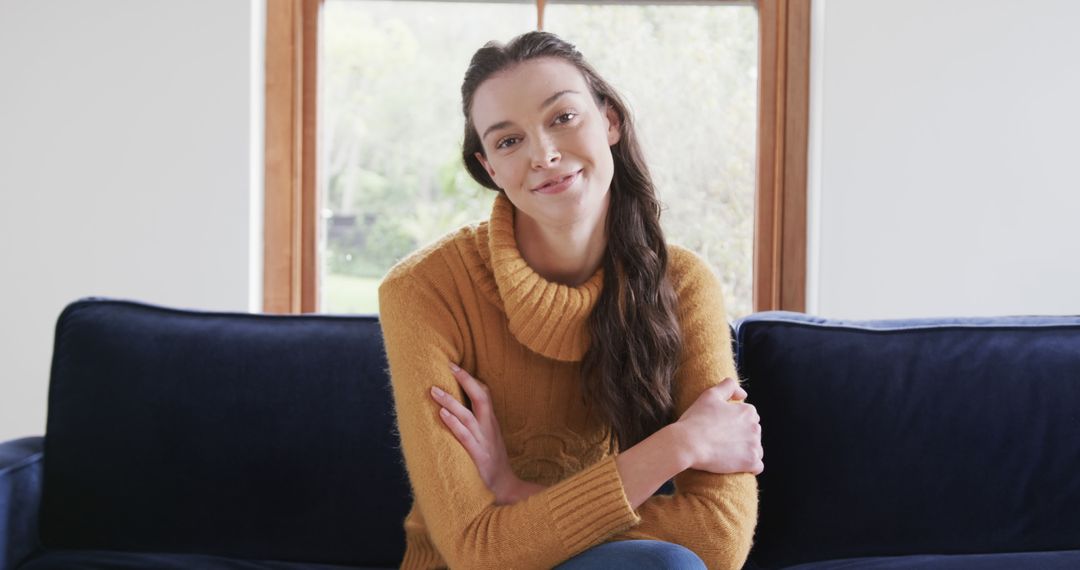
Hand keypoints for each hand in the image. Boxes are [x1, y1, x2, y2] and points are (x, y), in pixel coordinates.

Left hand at [431, 362, 522, 504]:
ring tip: (433, 390)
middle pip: (481, 397)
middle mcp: (488, 429)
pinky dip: (453, 423)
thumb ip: (477, 426)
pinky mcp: (477, 456)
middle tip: (448, 366)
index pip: (485, 395)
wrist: (506, 488)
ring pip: (468, 415)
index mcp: (491, 424)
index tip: (455, 366)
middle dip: (465, 380)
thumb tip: (455, 412)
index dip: (471, 379)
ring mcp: (483, 442)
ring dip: (450, 401)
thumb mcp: (489, 440)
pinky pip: (464, 436)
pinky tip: (442, 414)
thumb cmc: (492, 464)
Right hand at [675, 377, 762, 474]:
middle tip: (722, 441)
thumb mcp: (710, 394)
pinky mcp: (750, 462)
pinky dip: (750, 467)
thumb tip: (744, 394)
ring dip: (746, 451)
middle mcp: (755, 427)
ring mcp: (754, 445)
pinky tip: (736, 465)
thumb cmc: (696, 419)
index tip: (723, 428)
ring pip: (756, 449)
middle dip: (742, 436)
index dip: (735, 422)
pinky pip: (758, 466)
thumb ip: (729, 386)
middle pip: (753, 433)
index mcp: (747, 411)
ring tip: (727, 453)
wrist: (687, 444)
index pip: (749, 417)